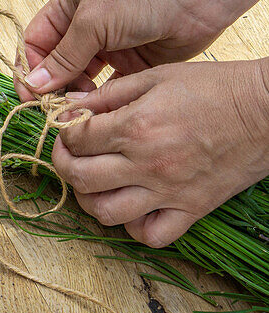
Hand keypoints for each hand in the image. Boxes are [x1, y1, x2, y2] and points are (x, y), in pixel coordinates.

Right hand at [15, 0, 228, 100]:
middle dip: (52, 86)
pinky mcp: (131, 63)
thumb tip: (33, 85)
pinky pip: (107, 87)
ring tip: (78, 109)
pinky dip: (99, 100)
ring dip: (75, 95)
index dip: (29, 69)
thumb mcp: (94, 22)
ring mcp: (108, 46)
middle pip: (55, 64)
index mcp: (67, 7)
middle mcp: (84, 27)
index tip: (30, 96)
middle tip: (54, 110)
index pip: (34, 42)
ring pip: (79, 78)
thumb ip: (63, 57)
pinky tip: (98, 110)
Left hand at [52, 59, 268, 246]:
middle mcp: (148, 163)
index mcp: (136, 127)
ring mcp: (170, 191)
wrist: (268, 109)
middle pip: (80, 178)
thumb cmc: (213, 87)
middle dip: (65, 165)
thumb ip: (107, 94)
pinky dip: (133, 227)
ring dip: (90, 200)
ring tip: (94, 183)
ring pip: (107, 213)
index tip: (68, 128)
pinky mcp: (192, 209)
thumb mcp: (155, 77)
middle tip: (70, 155)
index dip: (63, 133)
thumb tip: (68, 106)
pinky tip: (132, 206)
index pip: (75, 139)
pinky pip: (151, 235)